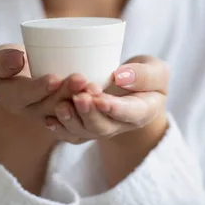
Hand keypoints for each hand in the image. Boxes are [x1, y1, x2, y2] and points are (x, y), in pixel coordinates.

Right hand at [0, 44, 100, 126]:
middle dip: (66, 94)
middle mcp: (30, 113)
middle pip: (49, 107)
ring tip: (94, 88)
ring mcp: (50, 119)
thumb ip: (1, 59)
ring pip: (68, 117)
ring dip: (81, 105)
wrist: (27, 74)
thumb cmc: (12, 62)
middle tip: (80, 79)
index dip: (39, 88)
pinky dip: (92, 113)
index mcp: (10, 98)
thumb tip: (17, 59)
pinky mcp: (68, 122)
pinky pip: (80, 125)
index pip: (24, 95)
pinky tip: (103, 100)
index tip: (54, 78)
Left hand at [45, 55, 168, 141]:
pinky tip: (49, 119)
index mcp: (142, 112)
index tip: (100, 98)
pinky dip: (59, 129)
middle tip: (79, 97)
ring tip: (61, 106)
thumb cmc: (145, 76)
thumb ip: (144, 75)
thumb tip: (121, 77)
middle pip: (103, 127)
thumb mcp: (156, 70)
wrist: (133, 90)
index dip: (114, 108)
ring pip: (84, 132)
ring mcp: (100, 128)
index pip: (130, 113)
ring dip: (71, 121)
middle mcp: (119, 125)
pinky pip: (71, 134)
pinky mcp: (84, 128)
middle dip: (89, 114)